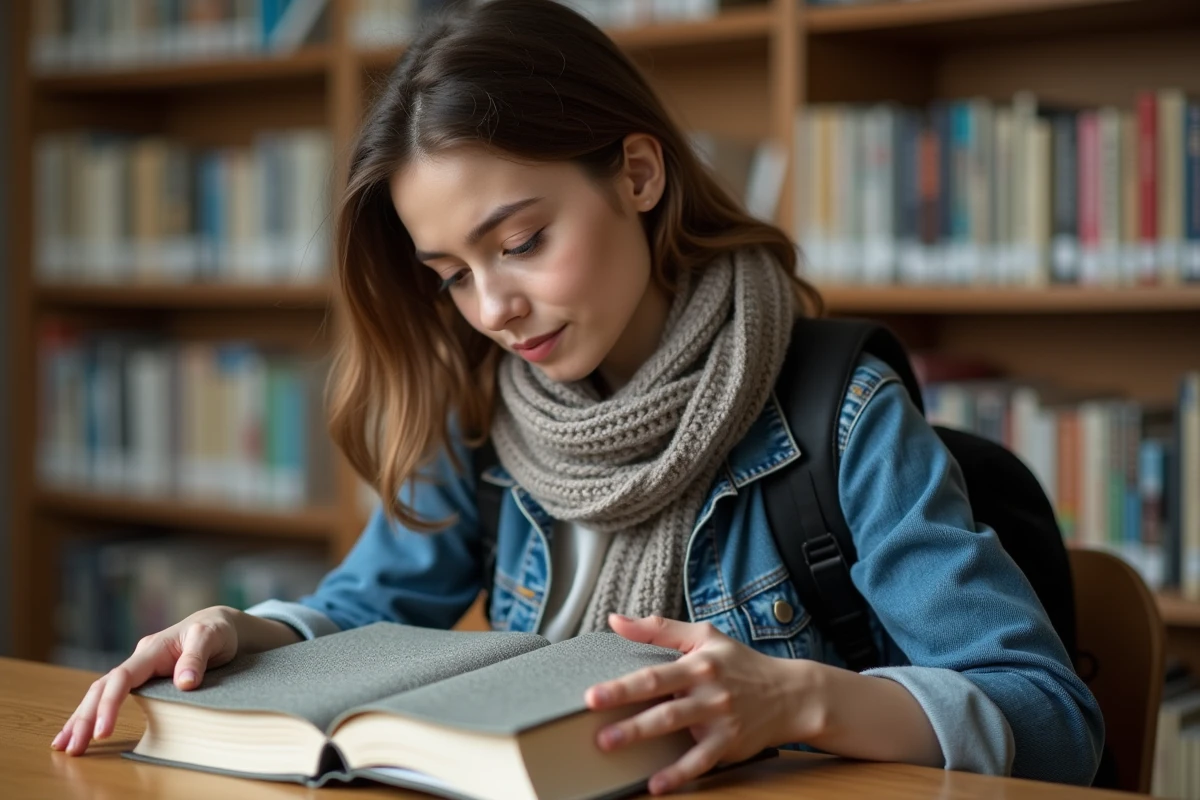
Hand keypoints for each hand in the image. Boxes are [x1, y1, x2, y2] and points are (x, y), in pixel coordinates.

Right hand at [50, 606, 298, 755]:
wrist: (218, 624)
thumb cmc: (216, 630)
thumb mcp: (212, 638)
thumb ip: (197, 657)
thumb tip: (183, 684)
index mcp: (152, 650)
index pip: (122, 678)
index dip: (109, 704)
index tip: (102, 731)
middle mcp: (139, 659)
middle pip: (102, 687)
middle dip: (84, 717)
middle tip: (71, 747)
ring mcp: (139, 669)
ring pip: (101, 692)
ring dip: (82, 717)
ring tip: (65, 744)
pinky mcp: (144, 679)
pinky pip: (112, 695)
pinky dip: (95, 712)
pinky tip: (83, 730)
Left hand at [585, 614, 811, 794]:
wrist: (791, 694)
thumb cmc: (742, 663)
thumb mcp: (705, 637)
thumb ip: (659, 628)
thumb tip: (616, 620)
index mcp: (698, 664)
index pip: (655, 674)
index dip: (623, 685)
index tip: (592, 695)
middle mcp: (708, 691)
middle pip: (663, 704)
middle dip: (629, 716)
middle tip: (596, 729)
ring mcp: (719, 719)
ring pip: (678, 729)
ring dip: (644, 739)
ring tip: (613, 747)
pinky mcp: (729, 743)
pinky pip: (701, 760)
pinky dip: (679, 773)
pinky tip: (656, 783)